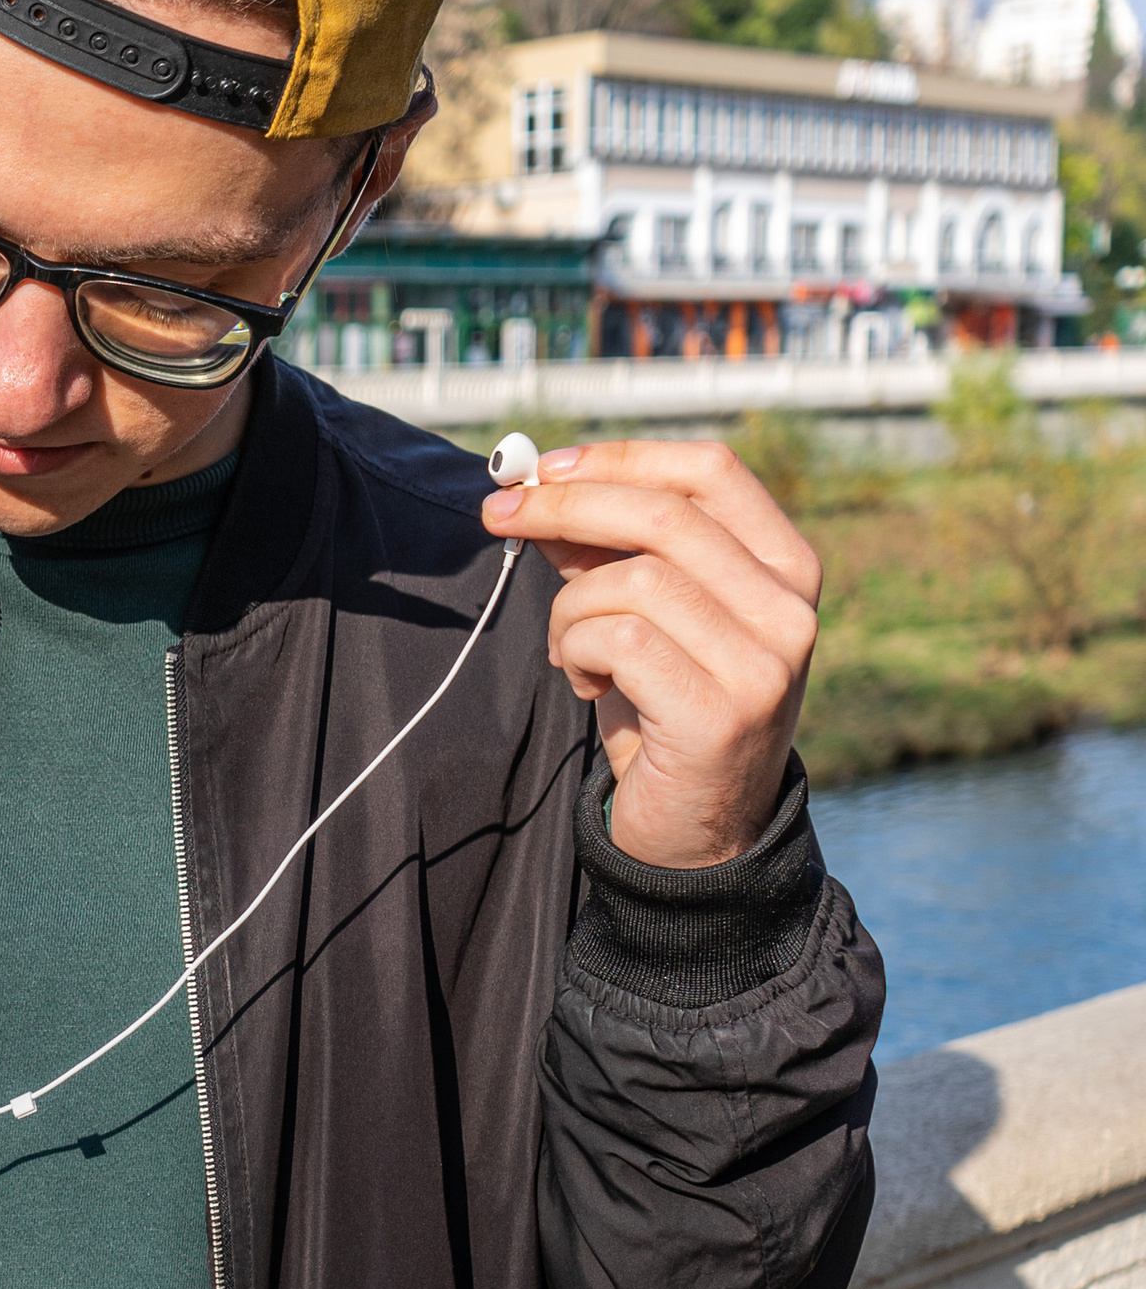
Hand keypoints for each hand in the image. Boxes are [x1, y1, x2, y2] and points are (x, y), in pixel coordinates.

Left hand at [480, 438, 819, 868]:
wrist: (697, 831)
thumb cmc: (664, 707)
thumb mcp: (644, 612)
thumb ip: (606, 548)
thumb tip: (534, 484)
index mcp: (787, 566)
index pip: (710, 470)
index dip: (621, 457)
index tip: (546, 468)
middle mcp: (790, 608)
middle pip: (663, 514)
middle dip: (564, 507)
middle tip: (497, 516)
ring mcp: (765, 663)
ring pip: (632, 581)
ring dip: (570, 609)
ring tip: (570, 651)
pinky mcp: (721, 713)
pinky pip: (619, 641)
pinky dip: (579, 652)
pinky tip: (588, 685)